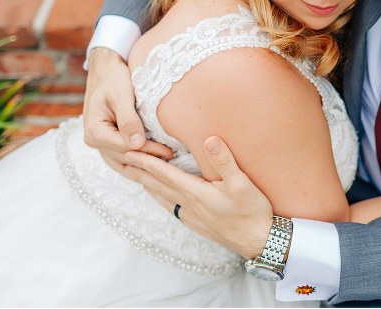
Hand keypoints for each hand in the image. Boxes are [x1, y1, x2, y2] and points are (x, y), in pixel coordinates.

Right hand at [83, 47, 172, 172]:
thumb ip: (128, 119)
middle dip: (150, 161)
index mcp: (94, 131)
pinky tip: (157, 166)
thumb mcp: (121, 95)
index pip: (126, 148)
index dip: (149, 151)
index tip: (170, 152)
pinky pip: (124, 159)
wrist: (104, 71)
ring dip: (145, 167)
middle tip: (176, 162)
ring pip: (124, 164)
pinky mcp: (108, 143)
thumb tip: (137, 144)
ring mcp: (100, 144)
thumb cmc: (114, 79)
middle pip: (126, 158)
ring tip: (169, 167)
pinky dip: (139, 163)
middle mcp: (94, 141)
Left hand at [123, 136, 272, 258]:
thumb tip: (209, 139)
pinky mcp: (198, 223)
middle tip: (120, 161)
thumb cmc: (252, 211)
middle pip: (156, 185)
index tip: (127, 151)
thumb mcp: (242, 183)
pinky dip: (160, 198)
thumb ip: (224, 161)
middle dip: (138, 171)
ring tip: (135, 176)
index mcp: (195, 192)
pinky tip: (161, 197)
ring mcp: (191, 216)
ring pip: (161, 197)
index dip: (144, 161)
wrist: (259, 241)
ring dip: (146, 185)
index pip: (163, 173)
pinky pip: (171, 207)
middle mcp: (188, 204)